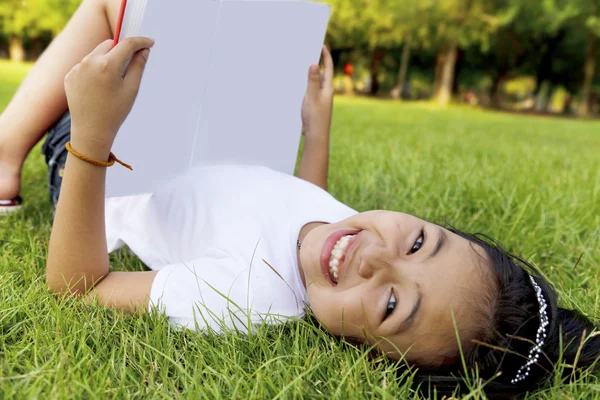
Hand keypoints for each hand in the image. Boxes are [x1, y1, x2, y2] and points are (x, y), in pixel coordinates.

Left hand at [64, 37, 154, 157]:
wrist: (91, 131)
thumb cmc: (115, 112)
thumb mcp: (132, 89)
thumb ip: (138, 66)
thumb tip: (143, 50)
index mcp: (107, 65)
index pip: (127, 44)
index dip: (140, 41)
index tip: (150, 42)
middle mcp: (89, 62)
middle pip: (109, 44)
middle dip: (121, 49)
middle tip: (131, 62)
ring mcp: (77, 68)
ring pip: (96, 54)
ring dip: (107, 59)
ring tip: (113, 81)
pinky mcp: (70, 76)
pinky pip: (85, 65)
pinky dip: (95, 70)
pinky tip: (99, 87)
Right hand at [301, 46, 333, 142]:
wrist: (315, 135)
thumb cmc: (316, 117)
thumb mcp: (312, 96)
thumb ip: (312, 80)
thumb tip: (314, 64)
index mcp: (327, 88)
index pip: (327, 67)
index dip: (326, 55)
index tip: (322, 44)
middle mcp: (325, 91)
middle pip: (320, 73)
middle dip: (315, 62)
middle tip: (308, 51)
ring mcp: (319, 98)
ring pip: (313, 82)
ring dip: (308, 74)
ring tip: (300, 64)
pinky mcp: (313, 104)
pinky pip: (309, 90)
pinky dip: (304, 84)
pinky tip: (297, 83)